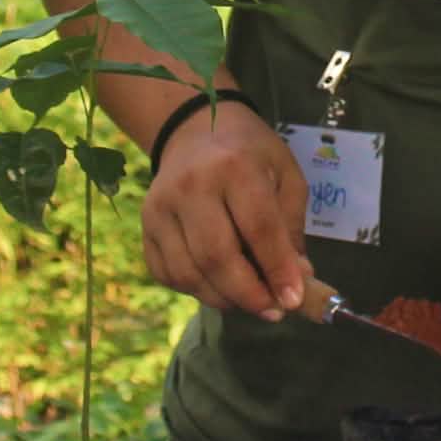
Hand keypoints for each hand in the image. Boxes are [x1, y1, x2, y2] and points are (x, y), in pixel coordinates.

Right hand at [141, 102, 308, 318]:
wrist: (193, 129)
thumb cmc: (249, 152)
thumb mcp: (285, 174)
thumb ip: (291, 227)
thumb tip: (297, 281)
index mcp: (234, 167)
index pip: (258, 229)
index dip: (278, 270)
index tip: (293, 300)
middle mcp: (191, 186)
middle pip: (216, 257)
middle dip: (248, 294)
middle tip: (272, 311)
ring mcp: (160, 207)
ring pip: (188, 273)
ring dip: (222, 298)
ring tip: (247, 299)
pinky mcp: (144, 225)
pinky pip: (166, 273)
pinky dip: (193, 290)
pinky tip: (216, 284)